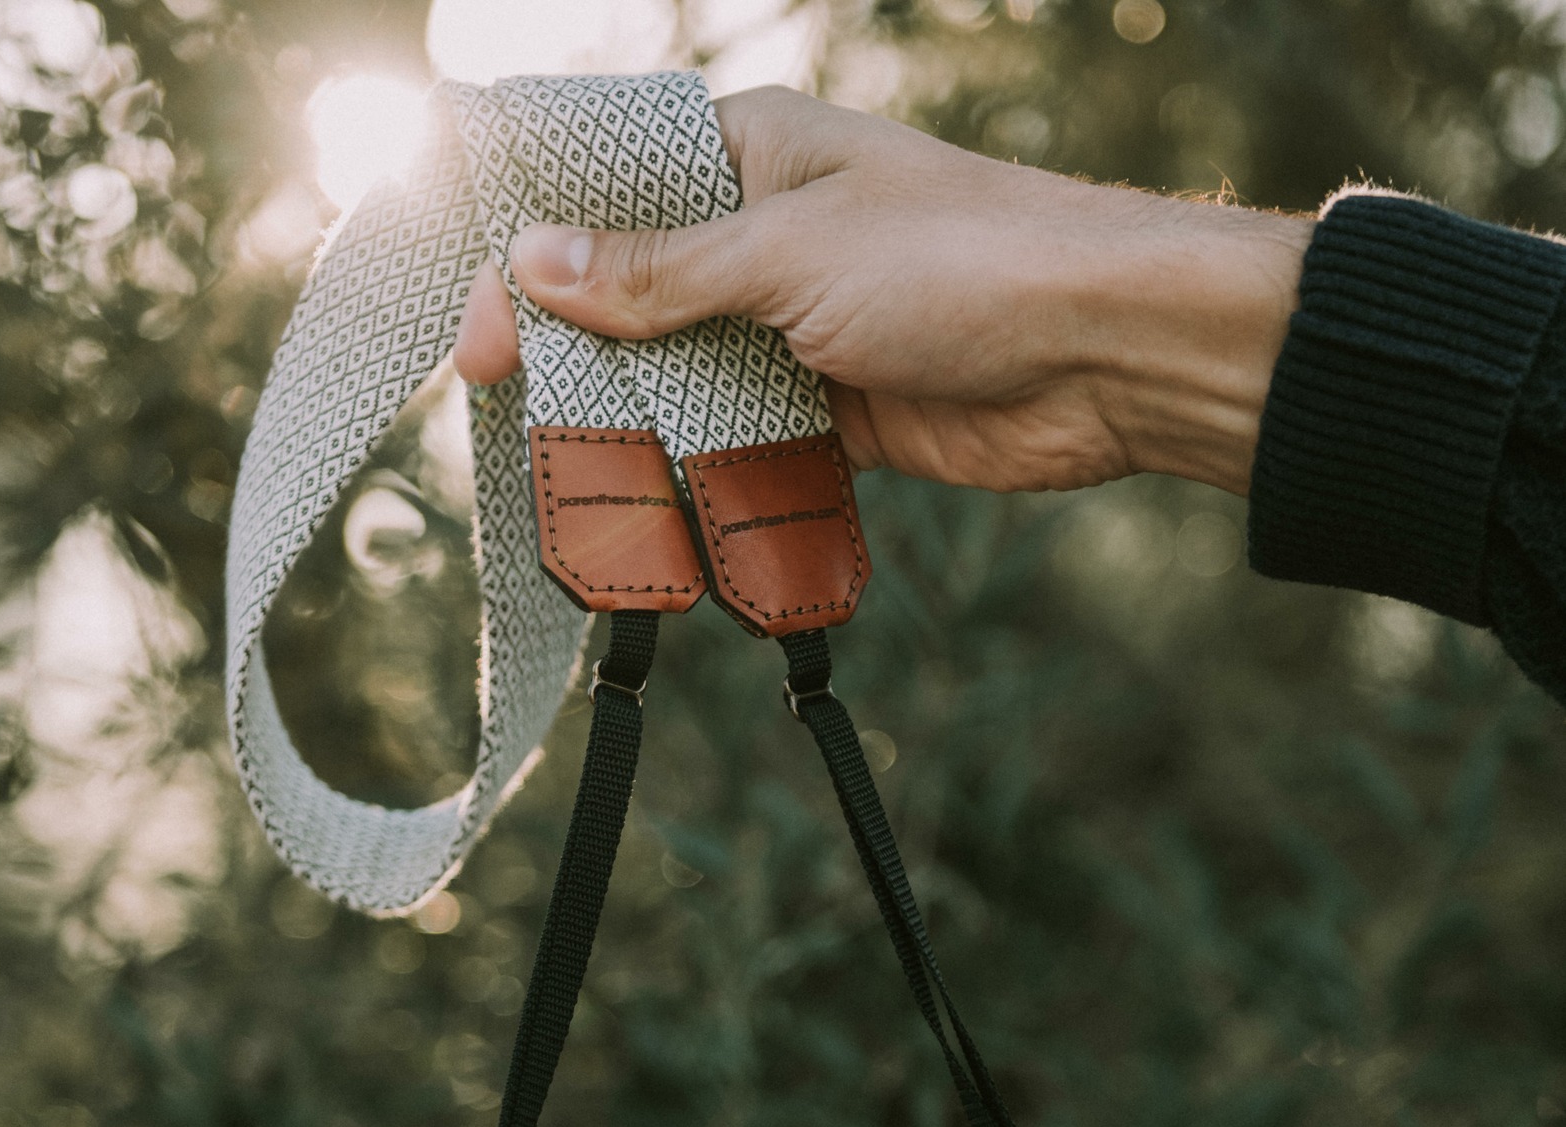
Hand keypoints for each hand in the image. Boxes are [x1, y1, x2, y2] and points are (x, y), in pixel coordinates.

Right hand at [451, 86, 1311, 497]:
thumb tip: (535, 259)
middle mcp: (766, 240)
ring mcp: (798, 330)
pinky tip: (660, 511)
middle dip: (573, 358)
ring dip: (635, 429)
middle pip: (633, 297)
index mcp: (751, 160)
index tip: (476, 334)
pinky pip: (746, 446)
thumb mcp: (789, 256)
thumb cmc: (961, 261)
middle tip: (505, 419)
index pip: (605, 197)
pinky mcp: (834, 412)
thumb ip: (660, 273)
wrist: (1105, 354)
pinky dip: (706, 479)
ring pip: (685, 381)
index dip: (529, 257)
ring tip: (569, 481)